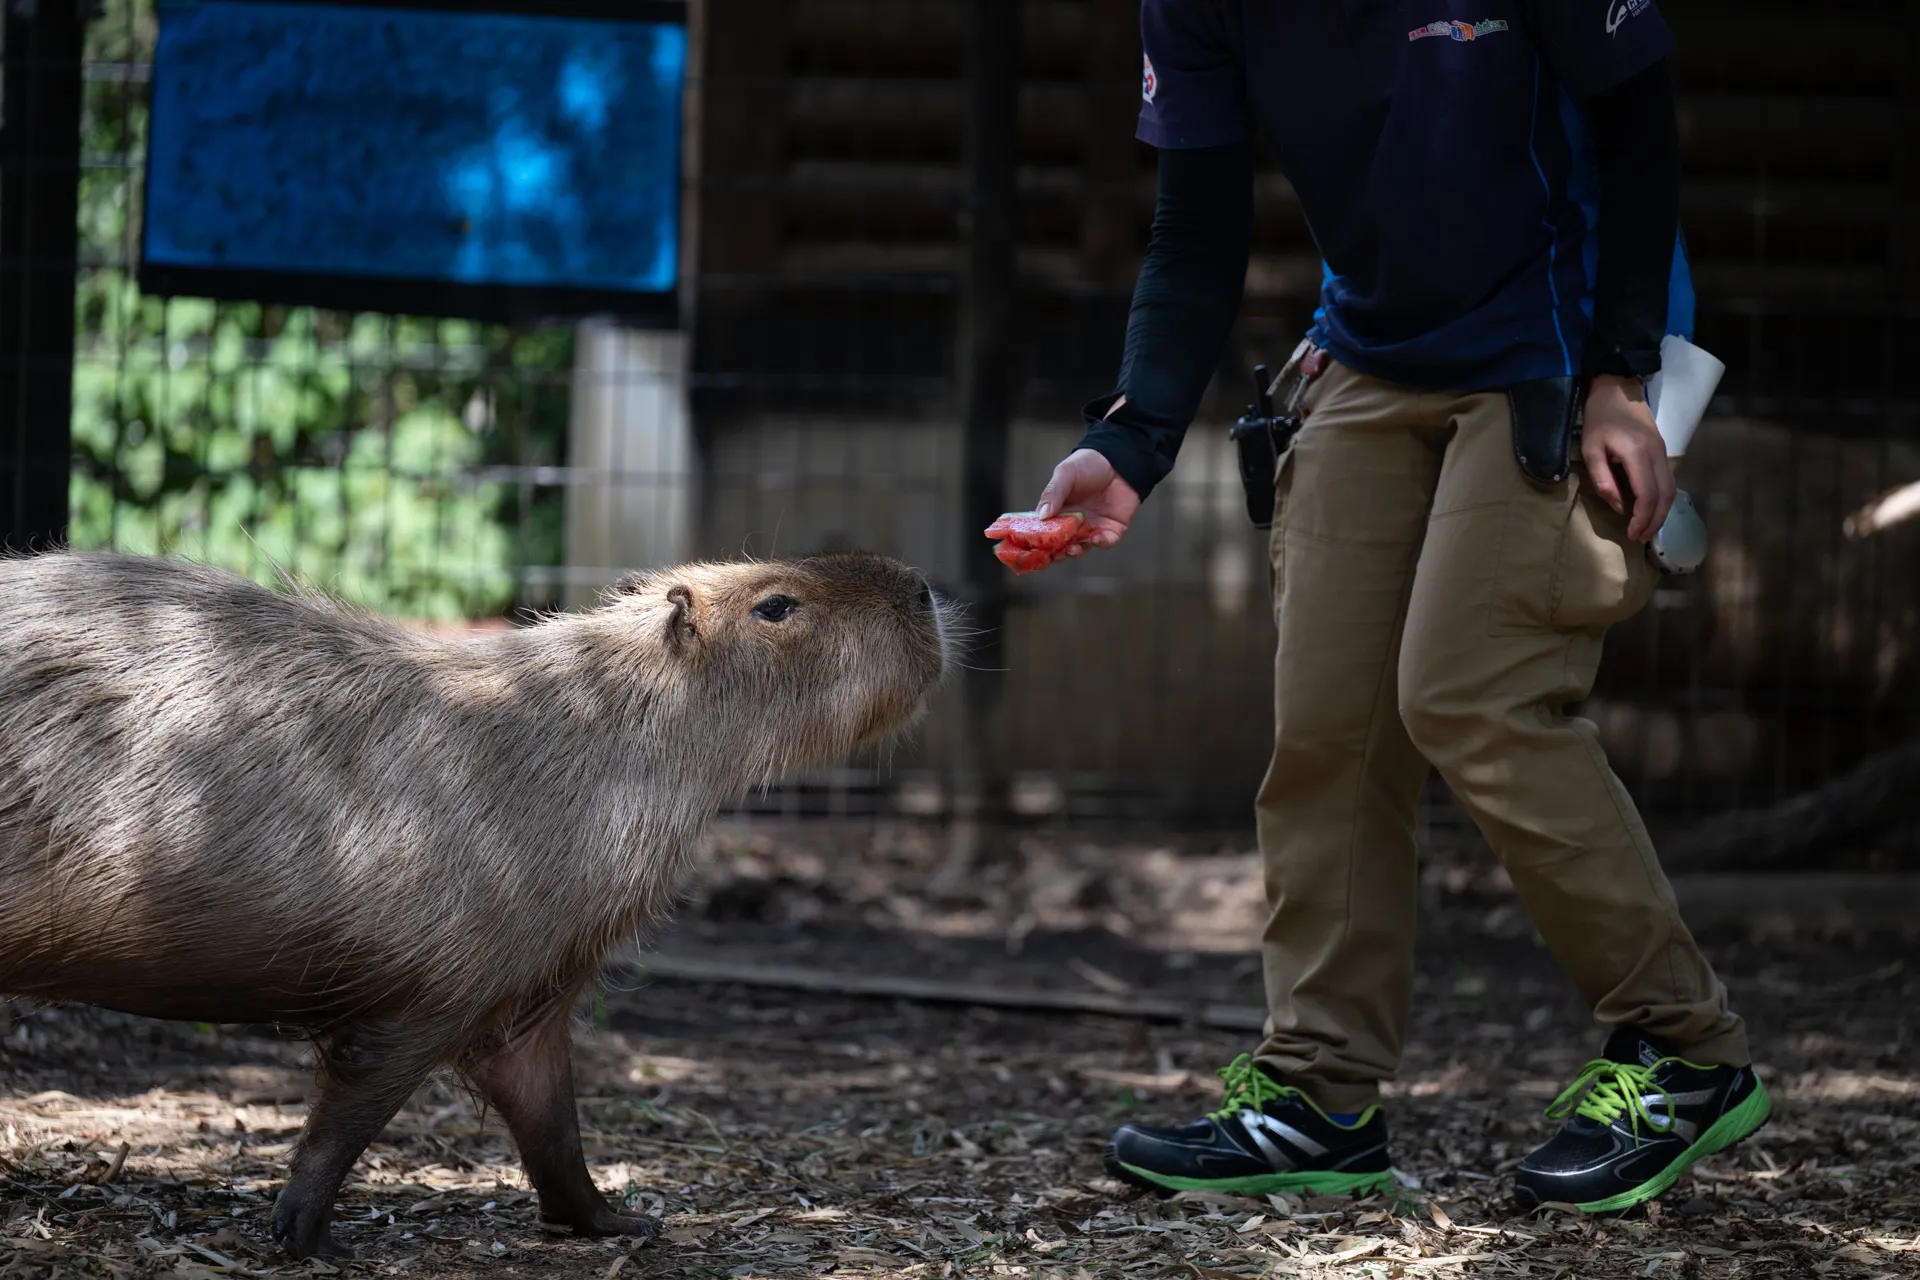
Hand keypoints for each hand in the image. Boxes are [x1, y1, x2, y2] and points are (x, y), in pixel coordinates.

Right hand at [1034, 448, 1141, 557]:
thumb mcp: (1066, 473)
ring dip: (1076, 551)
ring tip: (1071, 549)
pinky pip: (1105, 541)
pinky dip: (1100, 543)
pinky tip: (1096, 538)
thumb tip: (1042, 516)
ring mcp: (1093, 527)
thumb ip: (1053, 493)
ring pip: (1082, 547)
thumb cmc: (1088, 463)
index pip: (1045, 530)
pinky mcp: (1112, 528)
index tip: (1033, 547)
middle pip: (1061, 544)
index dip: (1039, 540)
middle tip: (1052, 555)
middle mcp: (1074, 522)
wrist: (1119, 459)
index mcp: (1059, 510)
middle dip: (1056, 553)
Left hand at [1581, 373, 1673, 541]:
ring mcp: (1663, 452)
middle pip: (1665, 496)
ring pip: (1671, 490)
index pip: (1647, 495)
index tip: (1632, 534)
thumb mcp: (1591, 449)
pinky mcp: (1662, 450)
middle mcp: (1656, 455)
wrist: (1618, 389)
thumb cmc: (1599, 419)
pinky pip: (1668, 480)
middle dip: (1655, 521)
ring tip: (1647, 529)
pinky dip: (1662, 499)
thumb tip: (1618, 507)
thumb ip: (1603, 480)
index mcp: (1638, 454)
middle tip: (1641, 538)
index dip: (1642, 518)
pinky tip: (1651, 509)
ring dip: (1662, 513)